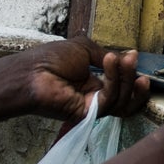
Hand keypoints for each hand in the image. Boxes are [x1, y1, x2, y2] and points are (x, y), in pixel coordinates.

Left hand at [21, 37, 150, 122]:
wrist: (30, 72)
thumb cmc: (50, 59)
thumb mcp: (84, 48)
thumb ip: (107, 55)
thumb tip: (128, 56)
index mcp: (93, 83)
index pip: (121, 85)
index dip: (130, 73)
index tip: (133, 56)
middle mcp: (95, 97)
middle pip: (127, 96)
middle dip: (132, 76)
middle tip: (132, 59)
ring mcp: (92, 107)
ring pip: (122, 101)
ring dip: (126, 78)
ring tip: (122, 59)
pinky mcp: (88, 114)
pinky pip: (109, 101)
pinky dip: (114, 81)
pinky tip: (110, 63)